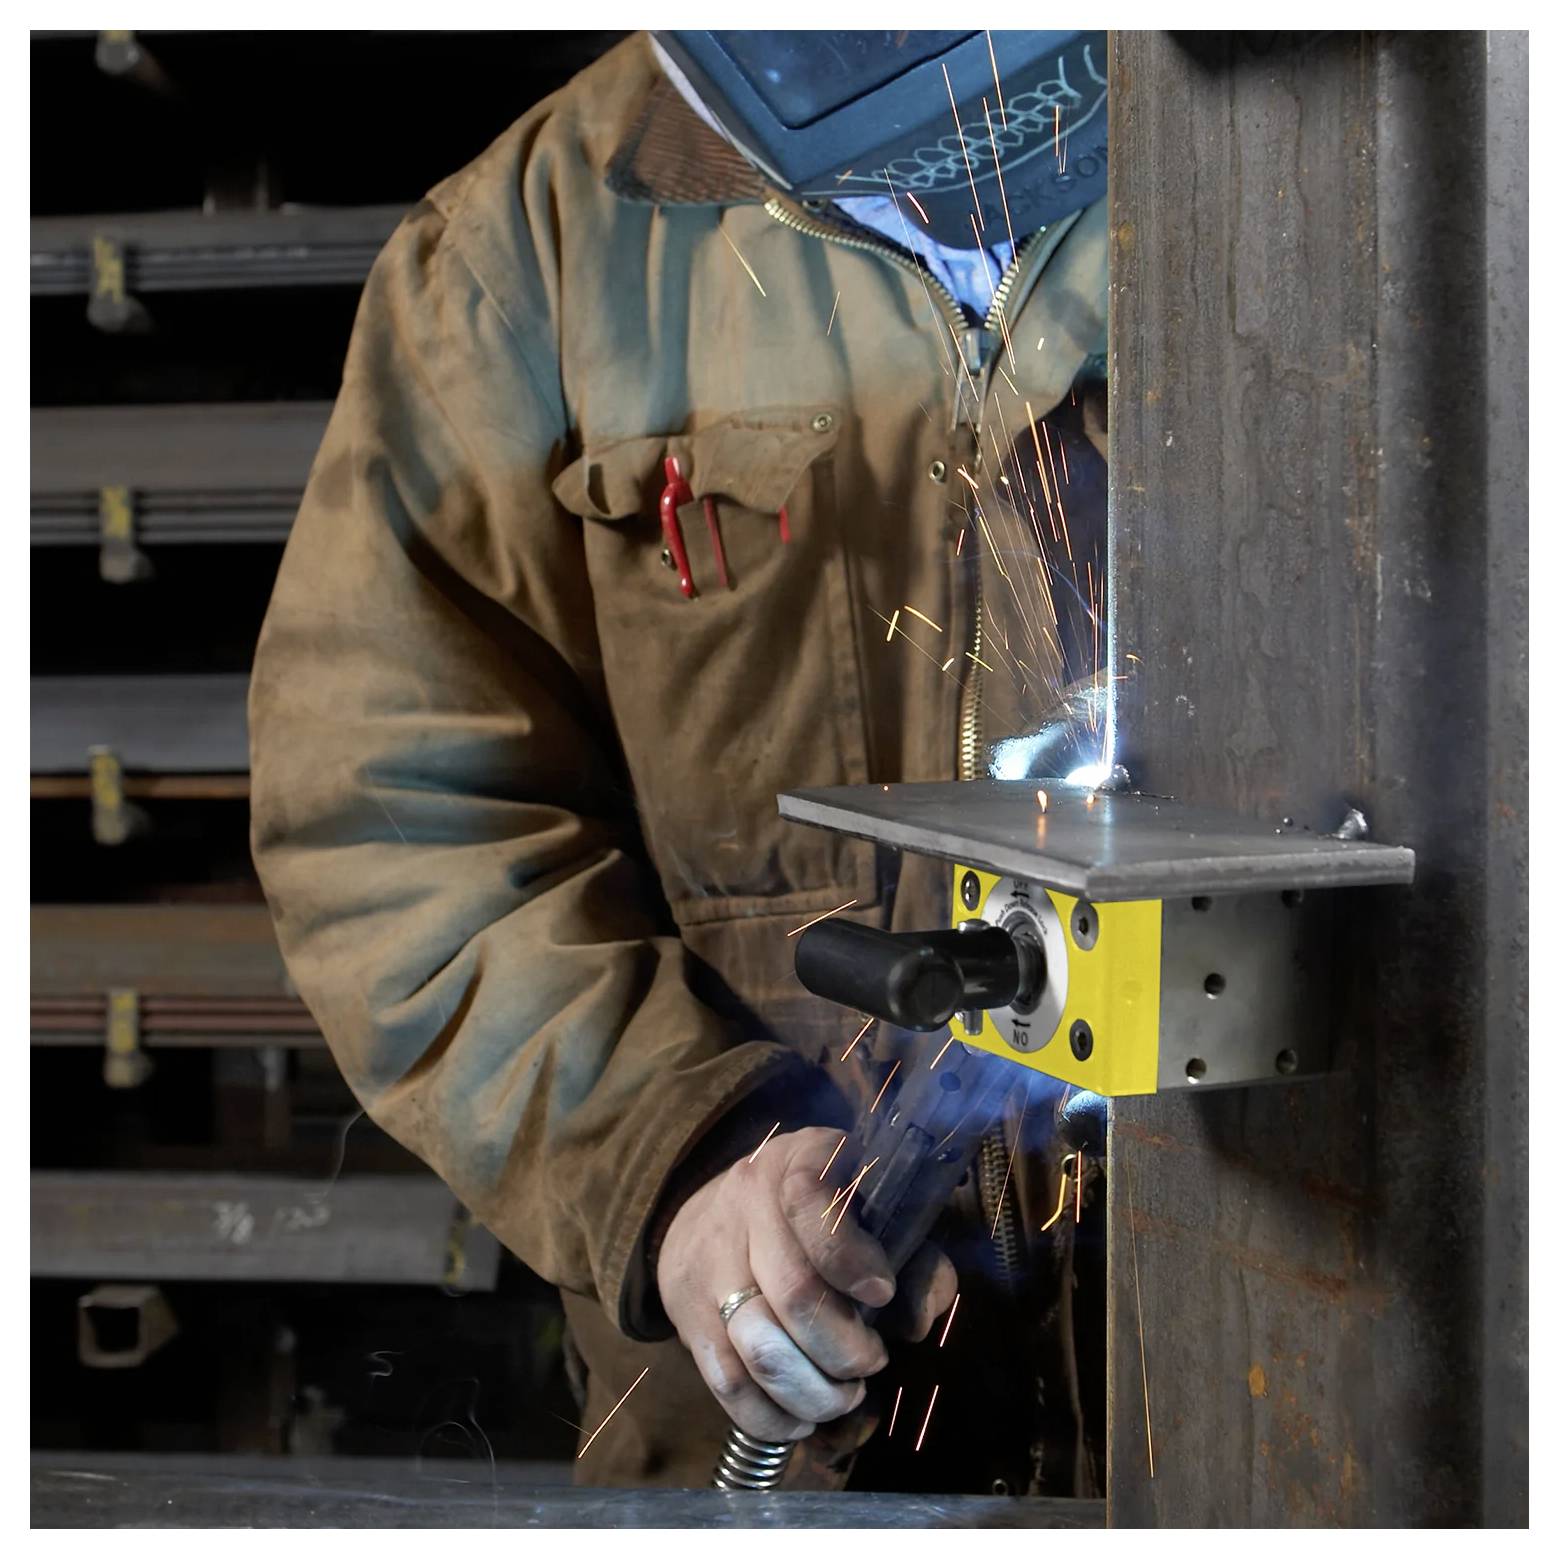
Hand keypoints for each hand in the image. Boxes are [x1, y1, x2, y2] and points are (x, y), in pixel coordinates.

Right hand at [656, 1125, 956, 1440]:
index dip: (849, 1258)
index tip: (880, 1292)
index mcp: (800, 1160)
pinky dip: (773, 1416)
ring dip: (814, 1392)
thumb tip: (913, 1319)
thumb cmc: (821, 1216)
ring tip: (842, 1395)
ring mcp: (711, 1261)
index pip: (810, 1203)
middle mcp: (746, 1202)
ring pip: (760, 1350)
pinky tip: (802, 1414)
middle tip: (871, 1361)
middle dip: (846, 1348)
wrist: (717, 1212)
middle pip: (794, 1293)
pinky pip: (729, 1384)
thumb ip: (915, 1258)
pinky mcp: (688, 1315)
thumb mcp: (872, 1209)